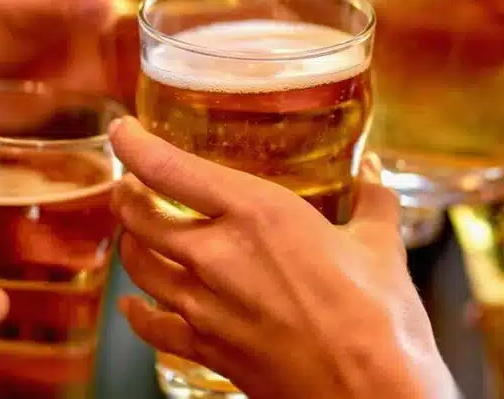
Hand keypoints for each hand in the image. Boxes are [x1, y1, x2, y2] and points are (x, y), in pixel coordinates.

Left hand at [108, 118, 456, 398]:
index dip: (134, 145)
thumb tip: (374, 173)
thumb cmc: (379, 319)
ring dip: (130, 244)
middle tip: (128, 185)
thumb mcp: (380, 246)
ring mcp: (207, 307)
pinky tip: (133, 305)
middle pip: (140, 217)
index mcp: (257, 214)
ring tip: (133, 232)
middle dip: (126, 195)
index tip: (123, 131)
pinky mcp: (208, 350)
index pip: (170, 169)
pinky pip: (152, 326)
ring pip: (139, 266)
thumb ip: (372, 201)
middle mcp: (219, 256)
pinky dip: (137, 313)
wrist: (373, 395)